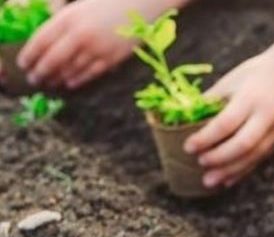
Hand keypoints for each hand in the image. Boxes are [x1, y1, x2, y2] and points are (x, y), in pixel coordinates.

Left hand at [17, 0, 138, 88]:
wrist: (141, 3)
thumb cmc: (108, 2)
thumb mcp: (79, 5)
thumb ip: (62, 20)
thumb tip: (49, 39)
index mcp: (68, 18)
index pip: (41, 40)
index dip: (30, 55)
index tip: (24, 64)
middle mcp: (80, 34)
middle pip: (54, 59)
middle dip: (41, 71)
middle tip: (34, 79)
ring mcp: (97, 48)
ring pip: (71, 69)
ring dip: (58, 77)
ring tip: (50, 82)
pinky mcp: (112, 58)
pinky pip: (90, 73)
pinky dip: (78, 79)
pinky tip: (69, 83)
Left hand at [183, 49, 273, 188]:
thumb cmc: (255, 74)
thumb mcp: (231, 80)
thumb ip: (211, 101)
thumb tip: (184, 121)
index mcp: (251, 97)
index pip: (226, 123)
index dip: (206, 138)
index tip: (188, 147)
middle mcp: (268, 115)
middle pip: (242, 144)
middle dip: (219, 157)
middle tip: (200, 163)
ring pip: (253, 156)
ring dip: (230, 171)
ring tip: (210, 181)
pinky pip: (261, 158)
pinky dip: (243, 170)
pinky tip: (227, 180)